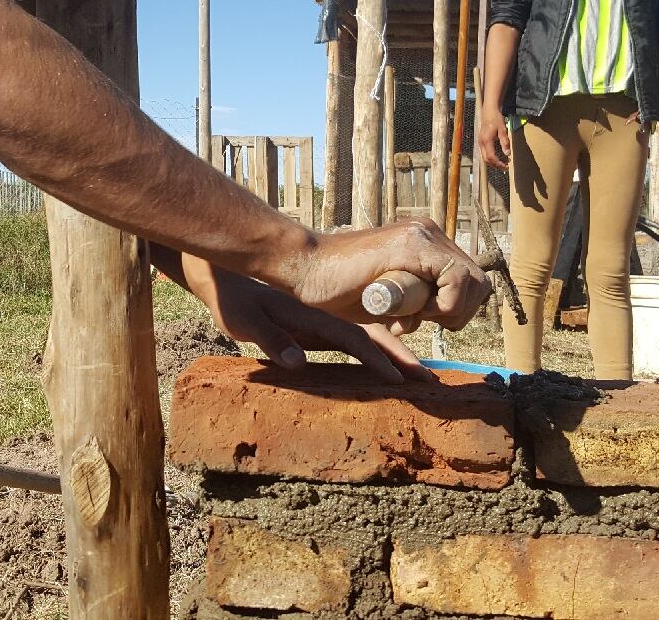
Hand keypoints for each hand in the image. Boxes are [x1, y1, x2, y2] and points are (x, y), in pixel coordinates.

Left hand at [202, 276, 435, 383]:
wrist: (228, 280)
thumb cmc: (235, 303)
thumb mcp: (246, 323)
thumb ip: (272, 340)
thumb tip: (297, 363)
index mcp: (313, 317)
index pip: (353, 339)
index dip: (378, 359)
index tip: (400, 379)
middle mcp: (326, 317)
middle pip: (373, 336)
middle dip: (402, 357)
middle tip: (430, 379)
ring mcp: (326, 320)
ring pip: (371, 336)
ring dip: (397, 353)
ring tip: (422, 374)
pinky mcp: (322, 326)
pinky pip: (358, 339)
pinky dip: (379, 351)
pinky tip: (391, 364)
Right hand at [291, 220, 491, 331]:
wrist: (304, 267)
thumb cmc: (336, 287)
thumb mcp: (388, 297)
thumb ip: (414, 300)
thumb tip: (441, 316)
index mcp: (425, 244)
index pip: (470, 281)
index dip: (457, 309)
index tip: (426, 319)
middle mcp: (428, 233)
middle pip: (478, 282)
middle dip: (458, 312)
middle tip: (420, 319)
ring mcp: (421, 234)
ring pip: (472, 281)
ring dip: (449, 309)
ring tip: (410, 314)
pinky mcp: (411, 244)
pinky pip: (456, 278)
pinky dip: (444, 303)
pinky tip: (411, 309)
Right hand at [477, 107, 510, 169]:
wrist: (488, 111)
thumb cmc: (496, 119)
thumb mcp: (503, 130)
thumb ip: (504, 142)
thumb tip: (507, 154)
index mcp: (486, 141)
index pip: (491, 157)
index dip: (498, 164)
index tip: (506, 166)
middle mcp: (481, 143)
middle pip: (486, 160)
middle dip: (495, 165)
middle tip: (505, 167)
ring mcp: (479, 142)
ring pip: (484, 157)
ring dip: (492, 162)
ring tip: (502, 163)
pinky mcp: (480, 141)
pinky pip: (484, 153)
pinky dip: (490, 158)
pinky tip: (497, 157)